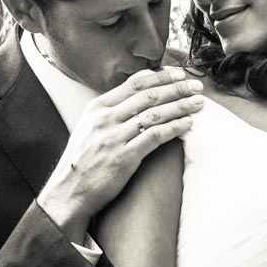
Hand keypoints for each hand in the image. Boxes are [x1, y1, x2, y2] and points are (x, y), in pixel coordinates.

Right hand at [37, 67, 202, 242]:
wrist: (68, 192)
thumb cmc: (83, 161)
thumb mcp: (89, 127)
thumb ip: (111, 111)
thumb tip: (137, 93)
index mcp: (97, 108)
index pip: (134, 84)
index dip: (160, 77)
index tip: (178, 75)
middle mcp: (105, 119)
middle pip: (148, 96)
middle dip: (176, 88)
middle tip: (196, 87)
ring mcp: (114, 137)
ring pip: (154, 114)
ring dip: (180, 106)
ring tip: (198, 103)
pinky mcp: (124, 157)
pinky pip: (155, 137)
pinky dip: (174, 128)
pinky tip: (187, 124)